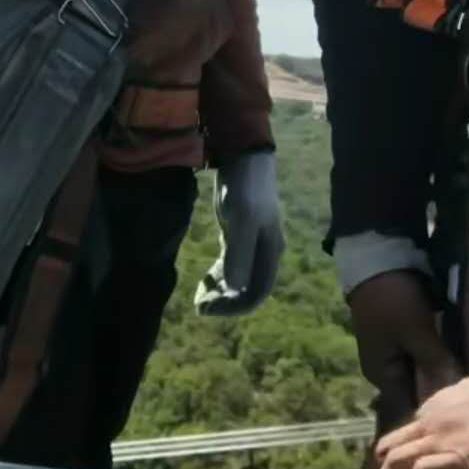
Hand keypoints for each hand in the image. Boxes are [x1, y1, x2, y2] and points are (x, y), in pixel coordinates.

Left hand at [194, 150, 283, 316]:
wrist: (243, 160)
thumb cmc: (245, 189)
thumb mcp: (242, 220)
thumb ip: (240, 253)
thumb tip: (235, 287)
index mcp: (270, 253)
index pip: (256, 293)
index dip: (234, 308)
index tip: (209, 308)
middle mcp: (264, 254)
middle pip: (247, 291)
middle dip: (225, 303)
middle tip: (199, 306)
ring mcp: (251, 246)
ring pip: (237, 281)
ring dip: (220, 294)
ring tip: (198, 299)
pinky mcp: (237, 237)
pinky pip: (229, 268)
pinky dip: (217, 279)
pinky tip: (204, 282)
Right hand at [347, 270, 461, 429]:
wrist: (377, 259)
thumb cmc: (393, 301)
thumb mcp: (417, 332)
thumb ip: (436, 364)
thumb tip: (456, 395)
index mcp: (383, 374)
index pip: (409, 408)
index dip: (434, 416)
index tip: (463, 419)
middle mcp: (385, 369)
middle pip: (417, 390)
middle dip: (441, 394)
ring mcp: (393, 351)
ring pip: (421, 372)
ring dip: (440, 374)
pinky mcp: (402, 335)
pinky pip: (422, 355)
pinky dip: (437, 358)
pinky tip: (458, 359)